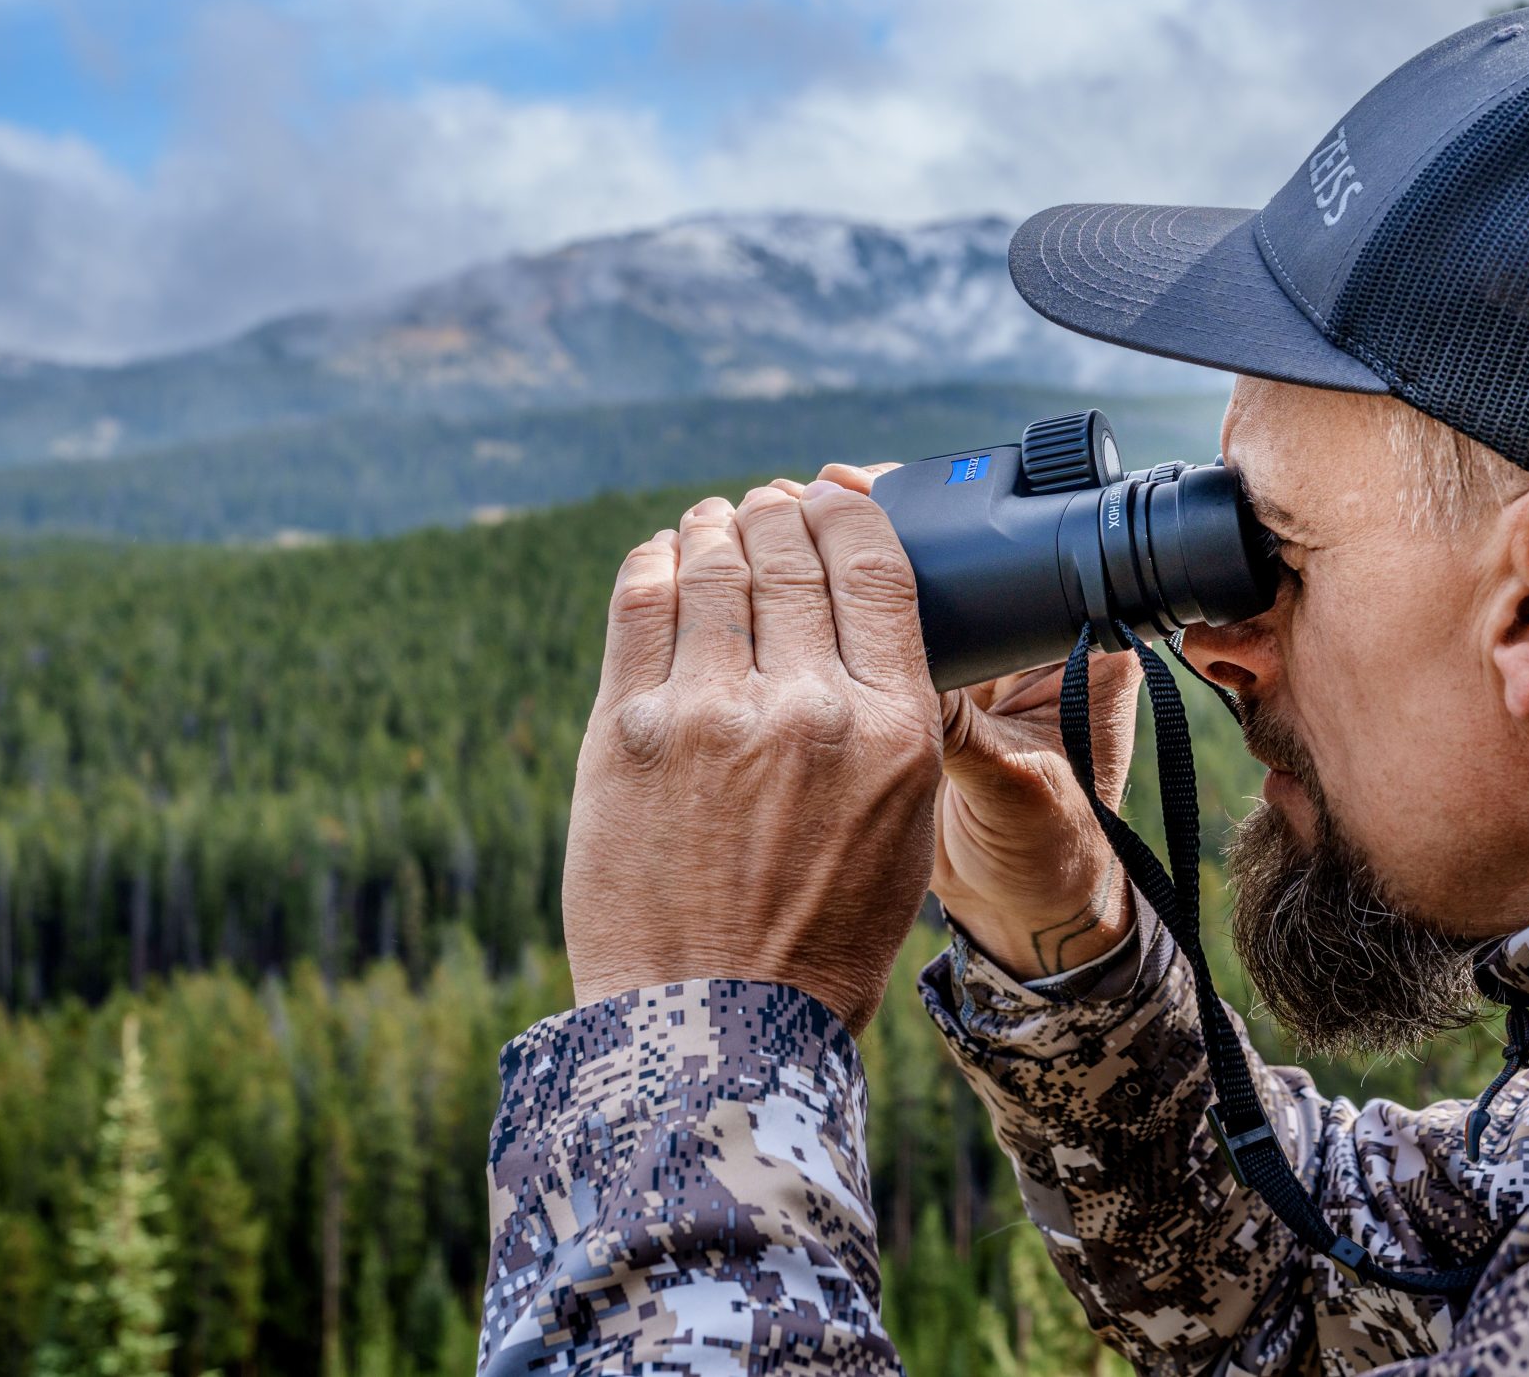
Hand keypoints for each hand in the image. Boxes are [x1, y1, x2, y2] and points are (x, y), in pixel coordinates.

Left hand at [561, 482, 944, 1032]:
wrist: (714, 1027)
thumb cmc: (817, 932)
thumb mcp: (902, 822)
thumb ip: (888, 714)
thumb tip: (852, 613)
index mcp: (892, 729)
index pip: (871, 564)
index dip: (846, 511)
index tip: (831, 500)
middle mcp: (805, 708)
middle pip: (787, 552)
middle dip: (775, 514)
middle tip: (766, 509)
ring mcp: (708, 714)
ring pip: (710, 565)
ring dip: (713, 529)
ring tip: (714, 524)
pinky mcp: (626, 731)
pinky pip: (639, 603)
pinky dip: (654, 562)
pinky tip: (663, 560)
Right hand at [803, 463, 1142, 983]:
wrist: (1032, 912)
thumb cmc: (1051, 854)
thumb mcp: (1014, 787)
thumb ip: (962, 731)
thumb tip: (902, 670)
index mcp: (1067, 640)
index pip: (992, 549)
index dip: (919, 514)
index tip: (846, 487)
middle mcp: (1015, 639)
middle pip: (930, 559)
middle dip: (853, 529)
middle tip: (780, 500)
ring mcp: (967, 667)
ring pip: (890, 598)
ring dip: (829, 570)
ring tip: (759, 533)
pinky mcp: (924, 699)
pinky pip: (870, 647)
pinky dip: (824, 625)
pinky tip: (768, 602)